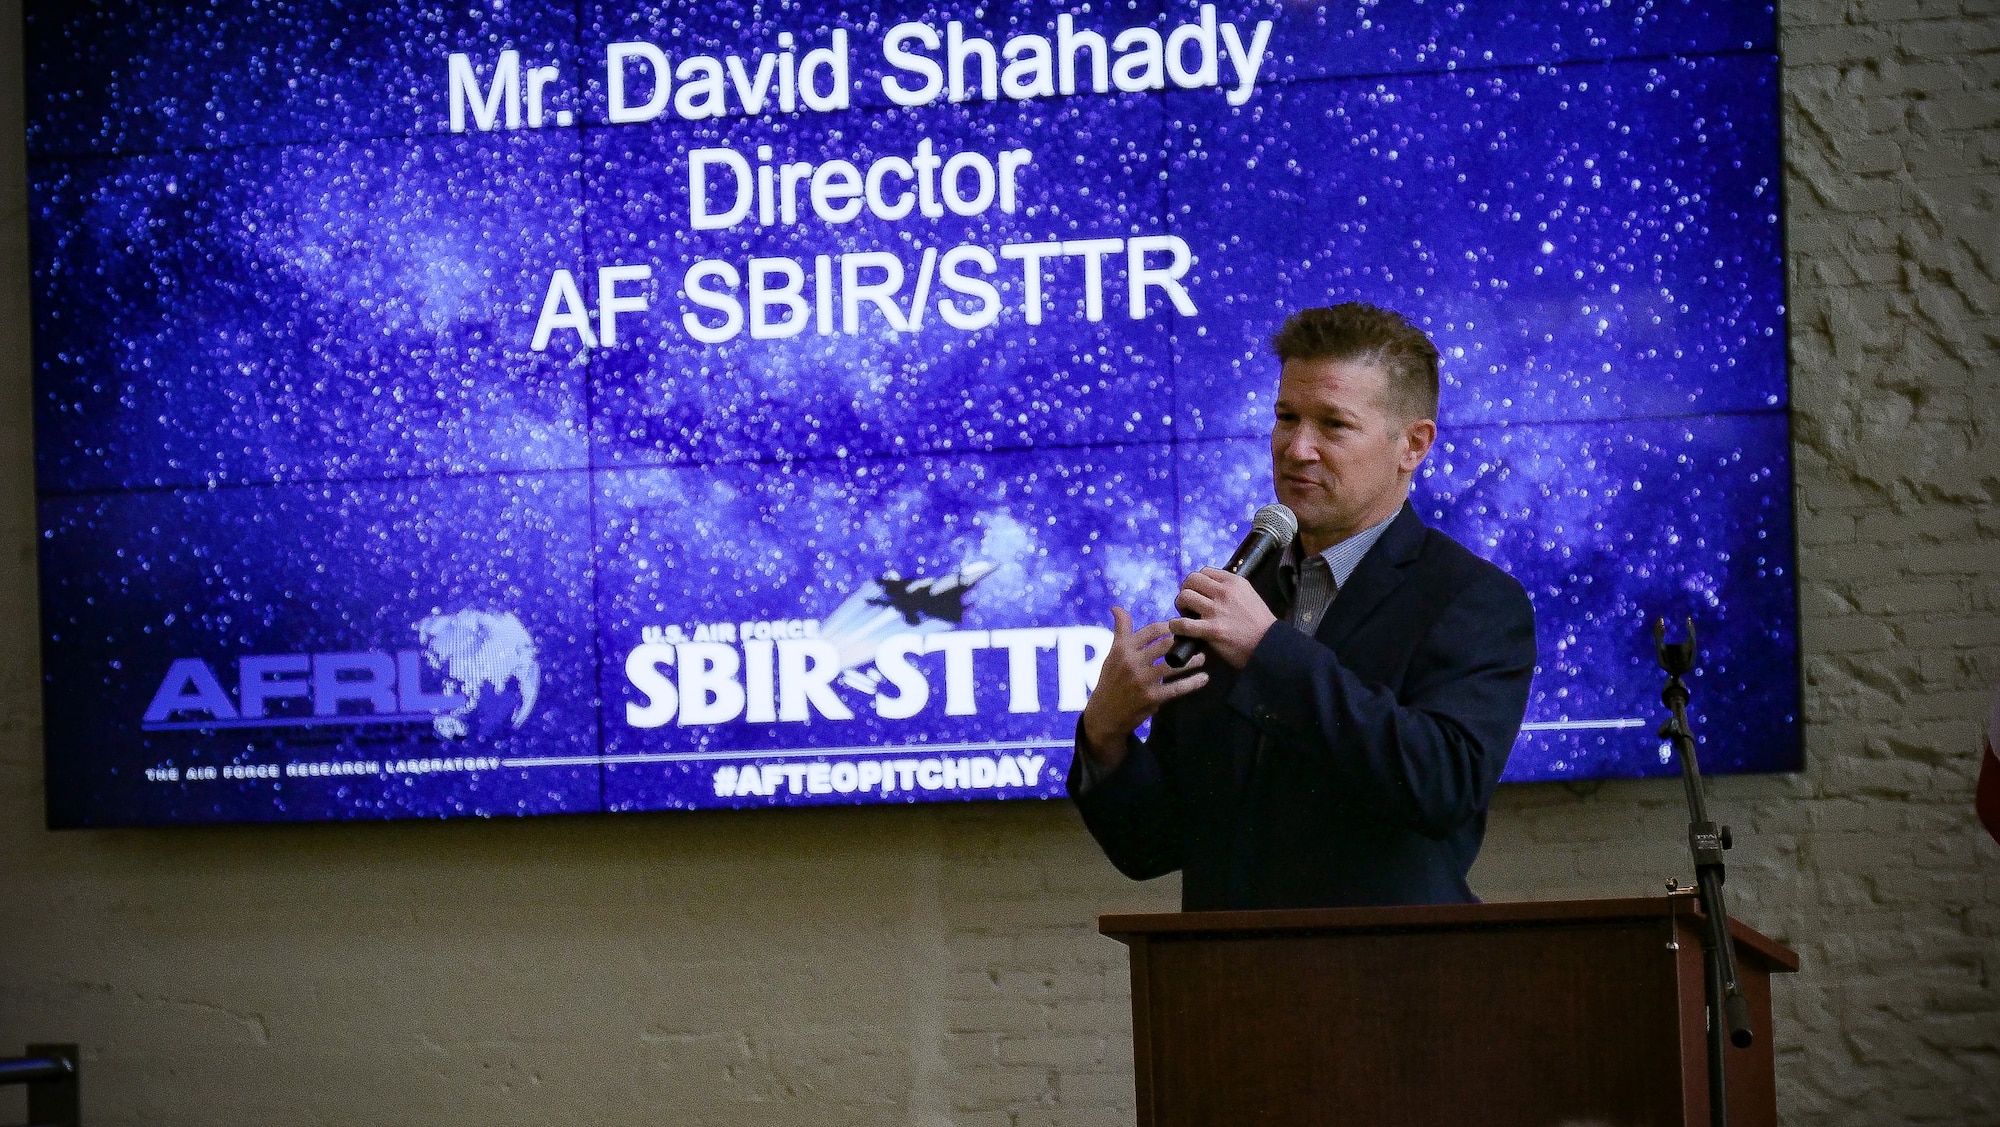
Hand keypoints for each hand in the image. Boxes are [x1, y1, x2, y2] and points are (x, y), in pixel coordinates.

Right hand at [1079, 606, 1210, 771]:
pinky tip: (1203, 678)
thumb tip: (1116, 607)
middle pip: (1166, 645)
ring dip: (1193, 661)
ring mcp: (1142, 681)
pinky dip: (1193, 682)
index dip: (1170, 626)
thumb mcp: (1112, 654)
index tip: (1183, 626)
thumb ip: (1120, 630)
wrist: (1105, 714)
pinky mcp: (1151, 698)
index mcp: (1123, 649)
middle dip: (1185, 641)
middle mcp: (1132, 662)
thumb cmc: (1111, 680)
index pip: (1152, 630)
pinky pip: (1177, 688)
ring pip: (1174, 665)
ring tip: (1203, 658)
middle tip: (1199, 640)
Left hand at [1170, 567, 1276, 668]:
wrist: (1270, 646)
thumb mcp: (1249, 595)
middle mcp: (1224, 592)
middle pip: (1191, 580)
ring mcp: (1217, 610)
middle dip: (1186, 591)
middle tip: (1189, 604)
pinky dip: (1176, 625)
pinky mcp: (1211, 630)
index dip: (1198, 583)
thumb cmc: (1260, 624)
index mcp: (1234, 582)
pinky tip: (1179, 629)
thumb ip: (1231, 589)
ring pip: (1184, 597)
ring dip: (1180, 606)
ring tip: (1186, 615)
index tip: (1199, 594)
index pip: (1204, 572)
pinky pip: (1183, 623)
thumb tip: (1210, 589)